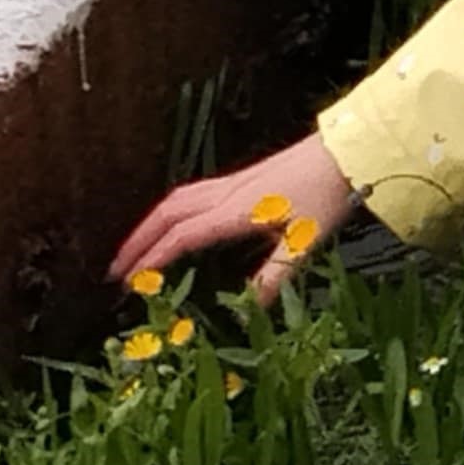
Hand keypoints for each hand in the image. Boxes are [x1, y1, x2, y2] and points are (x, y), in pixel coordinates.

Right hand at [109, 133, 357, 305]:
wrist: (347, 152)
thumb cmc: (328, 195)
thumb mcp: (304, 242)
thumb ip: (274, 277)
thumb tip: (248, 312)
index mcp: (235, 212)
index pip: (181, 236)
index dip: (152, 258)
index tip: (127, 281)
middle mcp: (227, 193)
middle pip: (168, 213)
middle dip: (138, 240)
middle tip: (115, 269)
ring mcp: (234, 181)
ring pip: (178, 199)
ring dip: (152, 223)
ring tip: (135, 248)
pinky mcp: (245, 177)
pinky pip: (193, 192)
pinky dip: (172, 210)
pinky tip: (177, 222)